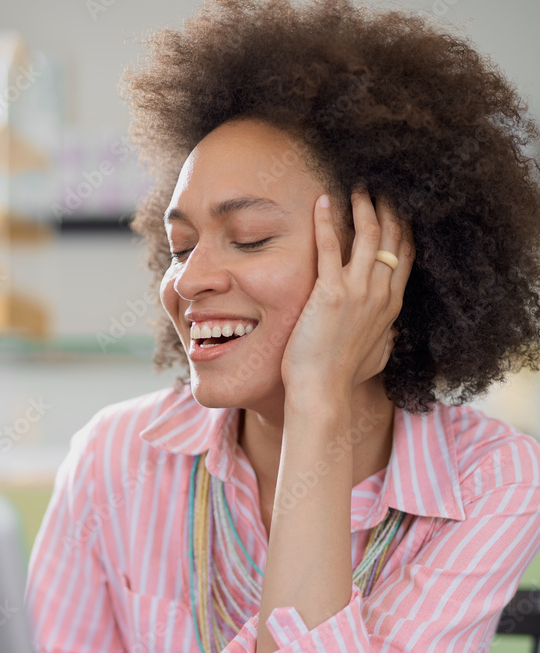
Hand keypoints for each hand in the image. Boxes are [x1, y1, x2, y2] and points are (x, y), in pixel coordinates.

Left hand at [280, 187, 414, 397]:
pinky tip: (322, 201)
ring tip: (358, 186)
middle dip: (389, 207)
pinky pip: (330, 246)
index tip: (400, 207)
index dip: (405, 227)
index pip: (406, 255)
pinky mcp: (330, 292)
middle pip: (393, 238)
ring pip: (369, 235)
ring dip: (364, 206)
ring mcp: (358, 291)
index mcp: (392, 305)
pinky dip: (326, 220)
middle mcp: (381, 293)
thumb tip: (391, 336)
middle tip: (380, 187)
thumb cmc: (343, 377)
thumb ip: (385, 340)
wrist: (323, 390)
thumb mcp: (377, 357)